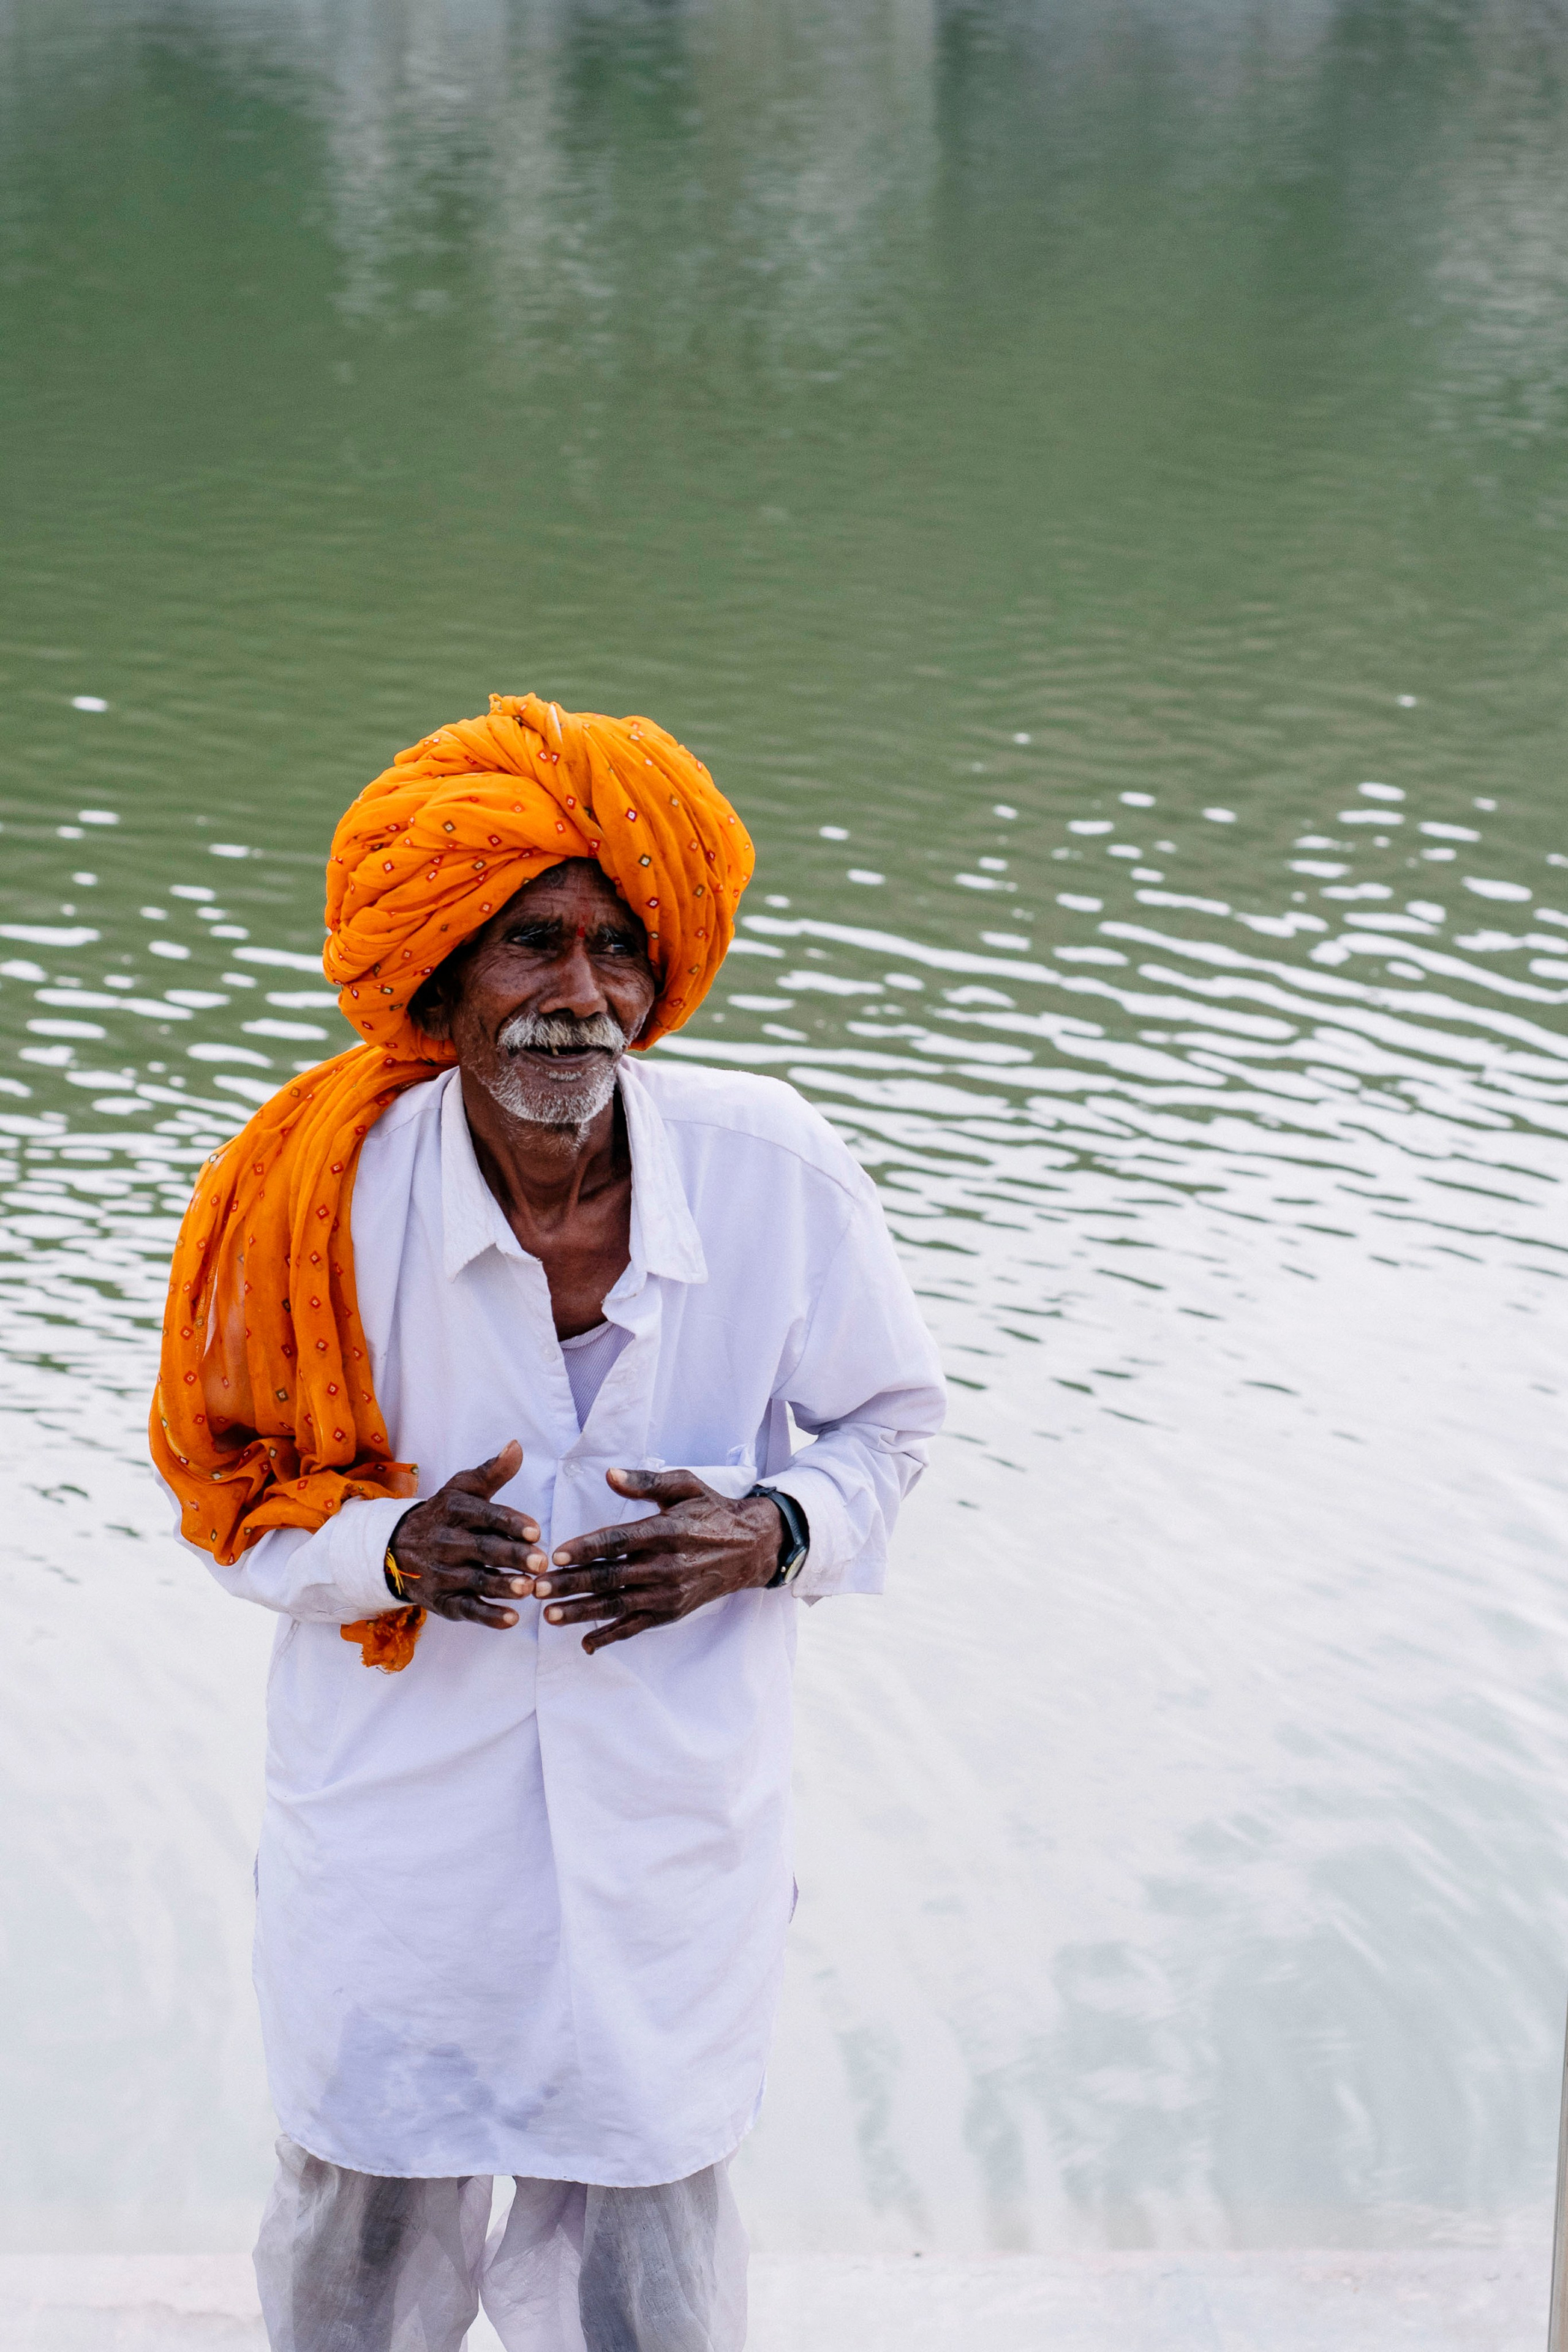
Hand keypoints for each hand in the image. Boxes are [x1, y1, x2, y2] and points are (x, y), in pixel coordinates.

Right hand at [385, 1440, 546, 1629]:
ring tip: (528, 1589)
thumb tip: (516, 1446)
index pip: (486, 1516)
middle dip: (512, 1556)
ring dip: (502, 1587)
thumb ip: (493, 1472)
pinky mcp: (442, 1601)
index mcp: (455, 1511)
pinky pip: (466, 1610)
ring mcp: (443, 1573)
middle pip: (483, 1549)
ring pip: (475, 1581)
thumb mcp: (462, 1489)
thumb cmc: (444, 1515)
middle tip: (541, 1562)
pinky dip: (488, 1616)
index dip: (511, 1523)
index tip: (536, 1531)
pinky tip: (512, 1619)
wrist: (395, 1548)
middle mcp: (447, 1542)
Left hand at [535, 1468, 785, 1653]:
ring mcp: (669, 1593)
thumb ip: (646, 1482)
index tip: (556, 1554)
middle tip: (538, 1588)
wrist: (750, 1548)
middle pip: (610, 1577)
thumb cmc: (711, 1510)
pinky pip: (636, 1626)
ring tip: (550, 1615)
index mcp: (665, 1531)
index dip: (586, 1548)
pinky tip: (586, 1642)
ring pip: (617, 1605)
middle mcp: (666, 1565)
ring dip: (582, 1612)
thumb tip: (610, 1475)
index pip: (618, 1541)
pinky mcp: (671, 1611)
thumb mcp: (684, 1486)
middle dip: (571, 1584)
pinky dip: (611, 1636)